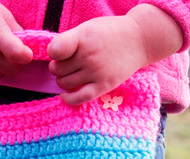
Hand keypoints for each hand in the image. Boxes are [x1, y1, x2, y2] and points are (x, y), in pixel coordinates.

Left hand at [48, 4, 182, 104]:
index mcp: (83, 38)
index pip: (55, 50)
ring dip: (62, 81)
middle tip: (67, 63)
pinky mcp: (104, 85)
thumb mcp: (87, 28)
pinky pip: (80, 98)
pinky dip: (68, 99)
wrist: (138, 40)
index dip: (52, 53)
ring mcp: (97, 72)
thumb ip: (69, 41)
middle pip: (57, 69)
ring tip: (70, 74)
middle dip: (58, 67)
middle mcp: (89, 56)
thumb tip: (51, 59)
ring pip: (65, 83)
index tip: (59, 52)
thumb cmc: (109, 33)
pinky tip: (64, 96)